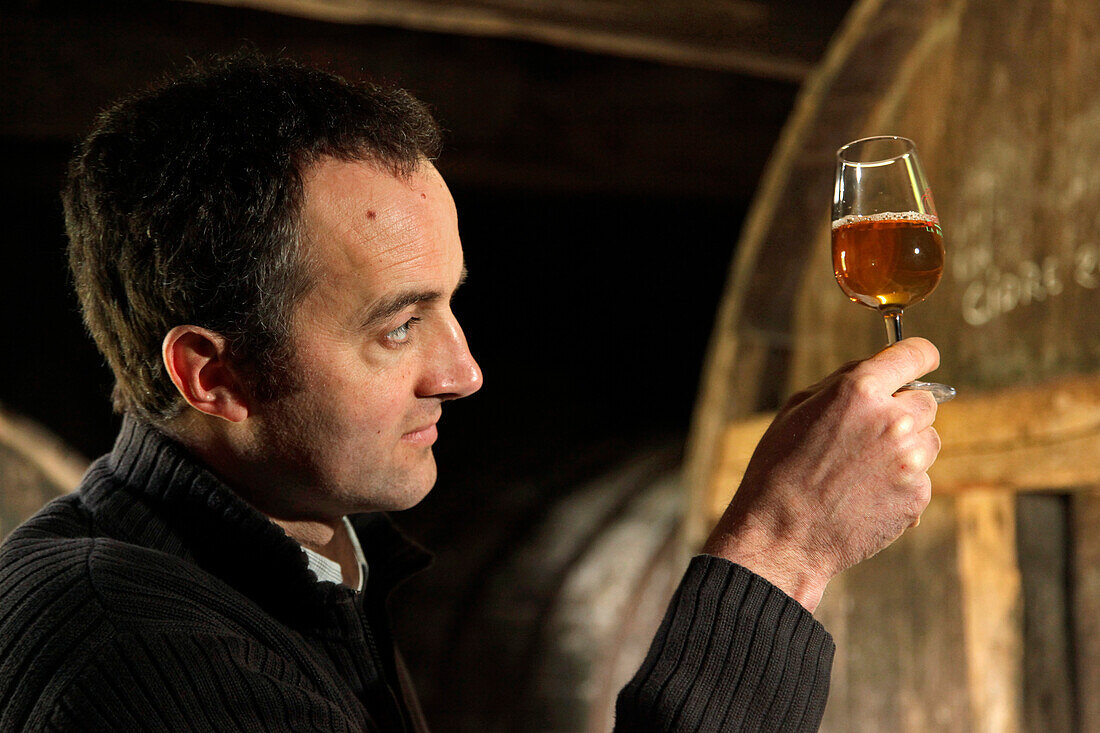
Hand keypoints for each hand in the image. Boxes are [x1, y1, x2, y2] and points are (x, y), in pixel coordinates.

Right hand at [702, 337, 941, 611]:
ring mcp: (910, 461)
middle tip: (870, 434)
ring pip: (929, 441)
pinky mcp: (918, 496)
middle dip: (904, 411)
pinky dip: (901, 483)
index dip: (919, 356)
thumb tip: (878, 368)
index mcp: (859, 391)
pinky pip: (922, 478)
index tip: (922, 361)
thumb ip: (843, 383)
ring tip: (863, 469)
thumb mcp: (798, 409)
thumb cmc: (780, 468)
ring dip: (906, 447)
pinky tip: (866, 495)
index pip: (914, 354)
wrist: (781, 534)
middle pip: (927, 401)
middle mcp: (893, 421)